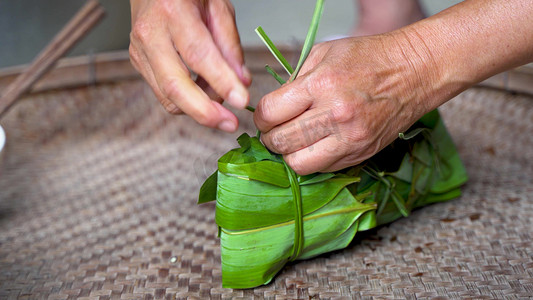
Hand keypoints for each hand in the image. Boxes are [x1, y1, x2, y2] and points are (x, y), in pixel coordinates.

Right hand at [129, 0, 250, 131]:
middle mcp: (150, 34)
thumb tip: (241, 81)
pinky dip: (188, 99)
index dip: (221, 82)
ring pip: (168, 97)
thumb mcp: (218, 6)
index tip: (241, 100)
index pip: (199, 55)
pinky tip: (204, 90)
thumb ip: (230, 45)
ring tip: (222, 98)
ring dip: (200, 107)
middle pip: (175, 86)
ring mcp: (140, 52)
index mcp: (172, 12)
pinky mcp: (139, 64)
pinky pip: (165, 93)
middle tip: (230, 122)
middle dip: (205, 112)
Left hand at [254, 36, 434, 174]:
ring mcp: (350, 139)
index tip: (264, 115)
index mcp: (321, 84)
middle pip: (280, 142)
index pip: (270, 113)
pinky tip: (314, 145)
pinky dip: (311, 160)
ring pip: (298, 165)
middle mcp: (335, 114)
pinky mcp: (361, 154)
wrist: (414, 72)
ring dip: (288, 154)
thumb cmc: (369, 58)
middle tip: (273, 130)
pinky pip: (323, 169)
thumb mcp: (323, 54)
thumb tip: (272, 108)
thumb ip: (293, 81)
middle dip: (269, 137)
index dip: (260, 117)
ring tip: (292, 141)